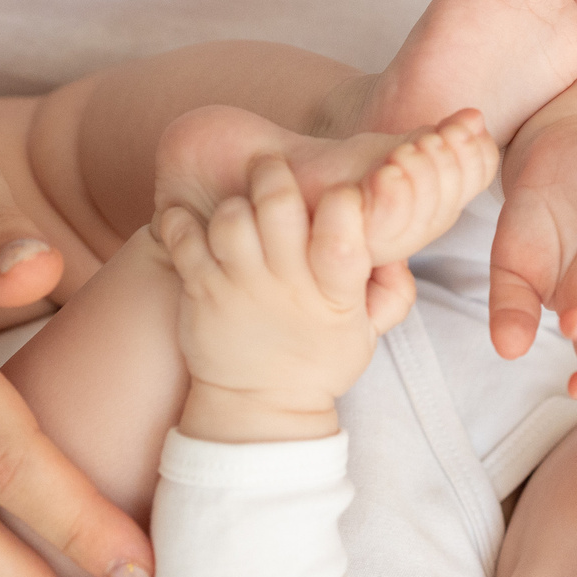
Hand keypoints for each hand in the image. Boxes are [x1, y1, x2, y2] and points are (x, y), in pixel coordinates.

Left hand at [156, 156, 385, 441]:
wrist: (259, 405)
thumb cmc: (319, 360)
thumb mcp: (366, 332)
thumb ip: (390, 287)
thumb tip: (396, 246)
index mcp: (334, 293)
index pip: (343, 237)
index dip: (343, 204)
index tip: (341, 195)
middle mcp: (287, 285)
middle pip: (278, 208)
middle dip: (275, 176)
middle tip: (273, 170)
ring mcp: (240, 287)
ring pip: (231, 220)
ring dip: (234, 203)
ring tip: (241, 208)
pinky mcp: (202, 291)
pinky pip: (183, 242)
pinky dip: (179, 221)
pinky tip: (187, 217)